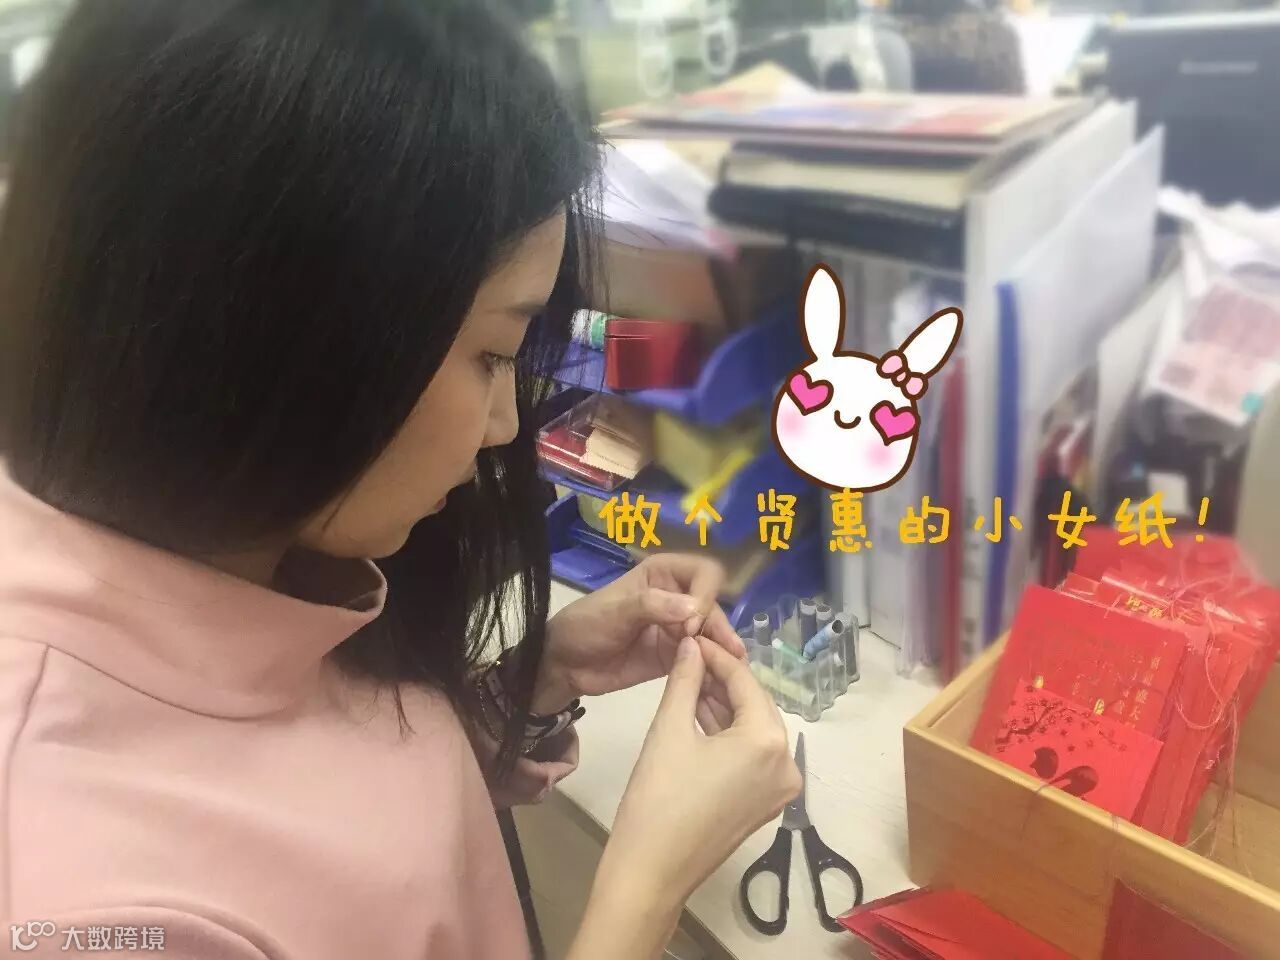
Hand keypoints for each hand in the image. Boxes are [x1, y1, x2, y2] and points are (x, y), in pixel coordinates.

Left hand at [533, 555, 745, 713]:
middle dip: (718, 627)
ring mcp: (678, 629)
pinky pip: (701, 659)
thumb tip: (694, 608)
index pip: (703, 573)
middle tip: (722, 653)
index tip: (693, 621)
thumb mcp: (614, 611)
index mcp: (662, 575)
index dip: (705, 593)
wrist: (564, 665)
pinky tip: (723, 679)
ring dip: (722, 649)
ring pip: (712, 634)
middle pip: (713, 606)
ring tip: (733, 668)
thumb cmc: (584, 626)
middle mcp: (676, 598)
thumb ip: (652, 606)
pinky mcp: (676, 657)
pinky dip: (713, 667)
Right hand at [594, 636, 800, 911]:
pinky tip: (698, 717)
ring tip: (688, 684)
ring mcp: (779, 788)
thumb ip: (685, 680)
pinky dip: (728, 737)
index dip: (716, 656)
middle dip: (722, 681)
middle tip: (688, 659)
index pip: (745, 682)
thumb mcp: (669, 730)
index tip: (691, 637)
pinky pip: (752, 757)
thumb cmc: (658, 798)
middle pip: (754, 705)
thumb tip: (692, 644)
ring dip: (724, 707)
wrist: (652, 872)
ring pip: (753, 731)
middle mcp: (786, 763)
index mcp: (768, 740)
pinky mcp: (765, 804)